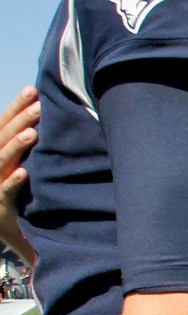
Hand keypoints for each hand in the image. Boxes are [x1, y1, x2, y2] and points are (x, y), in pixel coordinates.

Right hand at [0, 87, 38, 264]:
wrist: (6, 224)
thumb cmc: (17, 189)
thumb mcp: (22, 164)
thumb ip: (32, 143)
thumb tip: (55, 115)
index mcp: (0, 150)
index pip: (6, 122)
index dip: (17, 106)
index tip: (33, 89)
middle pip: (4, 136)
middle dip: (21, 119)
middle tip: (39, 105)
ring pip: (3, 159)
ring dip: (17, 146)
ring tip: (33, 133)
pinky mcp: (0, 202)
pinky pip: (6, 190)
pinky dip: (14, 181)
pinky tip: (24, 173)